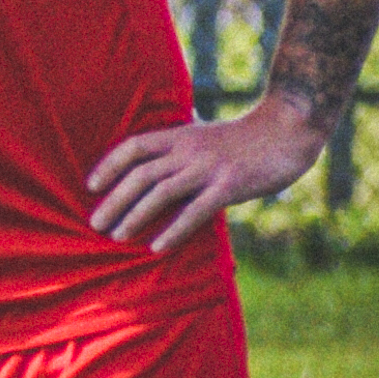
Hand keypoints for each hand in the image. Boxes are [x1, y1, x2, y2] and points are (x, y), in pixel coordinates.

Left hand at [86, 95, 329, 254]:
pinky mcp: (229, 186)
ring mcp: (208, 167)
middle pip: (140, 174)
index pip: (134, 147)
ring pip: (161, 192)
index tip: (90, 186)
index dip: (109, 165)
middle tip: (95, 223)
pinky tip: (157, 247)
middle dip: (114, 200)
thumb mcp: (205, 134)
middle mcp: (189, 149)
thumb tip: (154, 165)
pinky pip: (195, 211)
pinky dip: (173, 230)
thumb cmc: (244, 138)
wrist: (288, 130)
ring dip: (135, 216)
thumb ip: (181, 148)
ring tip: (117, 236)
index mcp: (180, 135)